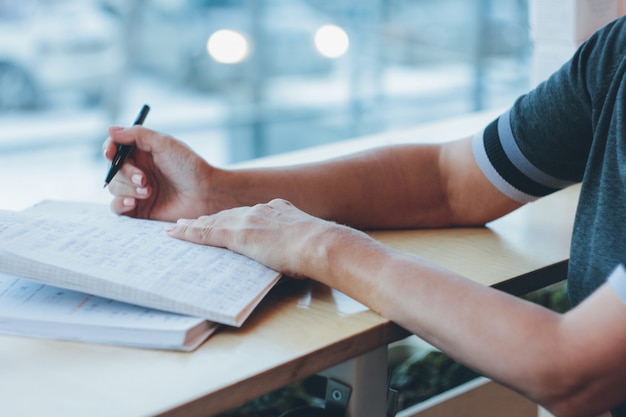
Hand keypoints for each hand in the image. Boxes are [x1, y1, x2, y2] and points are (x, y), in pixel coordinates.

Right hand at [103, 126, 236, 221]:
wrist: (206, 194)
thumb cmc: (189, 167)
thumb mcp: (164, 143)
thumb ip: (136, 134)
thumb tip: (110, 129)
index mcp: (143, 152)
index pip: (115, 148)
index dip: (109, 149)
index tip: (110, 153)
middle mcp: (138, 170)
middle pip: (112, 169)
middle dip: (124, 174)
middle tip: (144, 180)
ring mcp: (138, 190)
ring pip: (114, 188)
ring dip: (127, 189)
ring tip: (148, 191)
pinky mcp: (140, 209)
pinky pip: (116, 208)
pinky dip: (120, 205)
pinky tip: (133, 203)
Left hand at [166, 198, 353, 278]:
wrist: (319, 244)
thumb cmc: (319, 248)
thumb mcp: (305, 240)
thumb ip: (294, 243)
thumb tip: (294, 256)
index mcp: (278, 210)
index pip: (247, 214)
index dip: (231, 217)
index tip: (221, 220)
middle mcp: (260, 210)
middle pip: (226, 214)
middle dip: (208, 219)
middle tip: (190, 222)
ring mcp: (247, 220)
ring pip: (213, 221)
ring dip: (194, 225)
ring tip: (177, 227)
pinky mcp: (237, 234)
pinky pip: (207, 232)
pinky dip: (189, 233)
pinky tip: (176, 233)